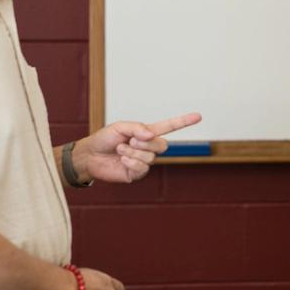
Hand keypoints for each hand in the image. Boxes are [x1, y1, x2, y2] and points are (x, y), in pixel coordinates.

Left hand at [74, 112, 201, 183]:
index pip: (170, 127)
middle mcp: (148, 147)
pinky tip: (122, 160)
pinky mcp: (137, 173)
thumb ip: (137, 128)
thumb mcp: (120, 127)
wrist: (90, 156)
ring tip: (120, 150)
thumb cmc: (104, 139)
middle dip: (145, 142)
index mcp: (147, 133)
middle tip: (130, 141)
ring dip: (133, 152)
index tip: (199, 116)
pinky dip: (131, 162)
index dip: (184, 122)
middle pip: (162, 145)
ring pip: (150, 157)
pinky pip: (142, 168)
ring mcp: (144, 161)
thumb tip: (151, 135)